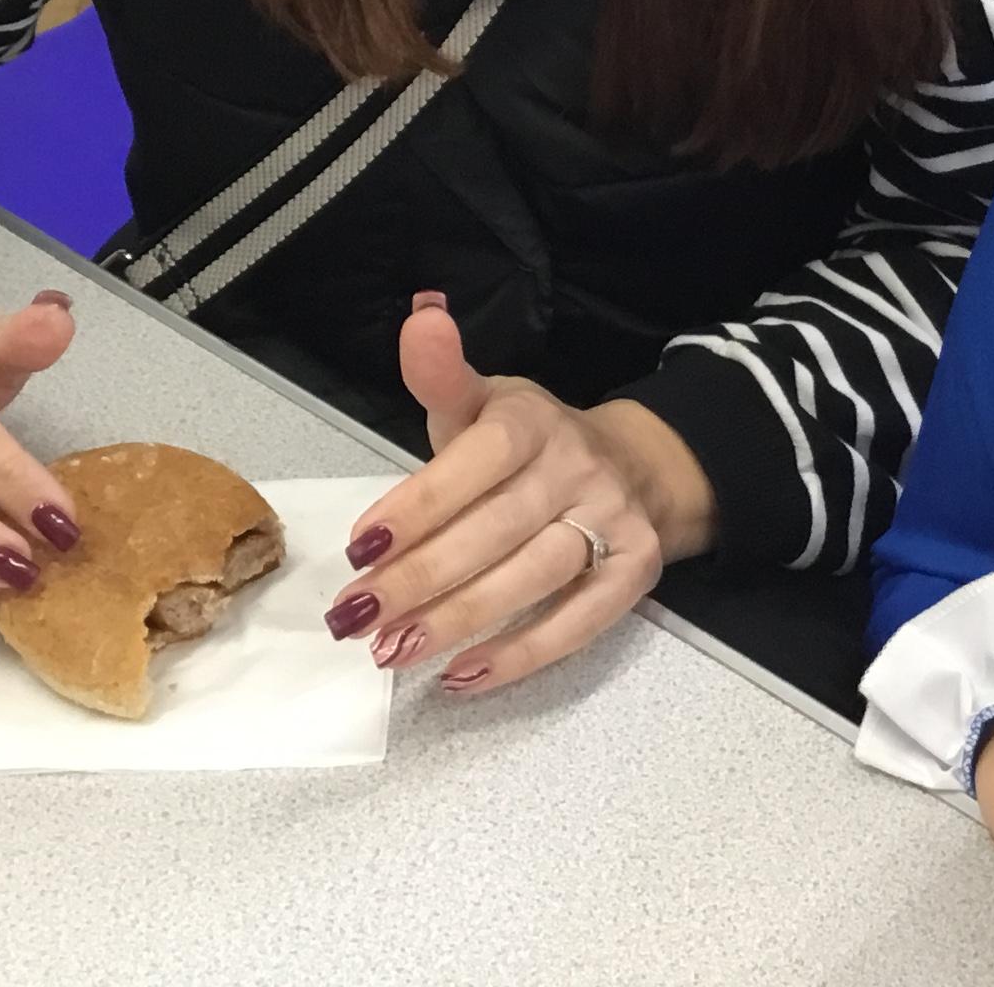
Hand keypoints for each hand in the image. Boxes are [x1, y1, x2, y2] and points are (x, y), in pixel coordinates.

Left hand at [329, 292, 702, 691]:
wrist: (637, 466)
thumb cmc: (533, 443)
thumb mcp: (485, 400)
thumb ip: (441, 374)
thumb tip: (422, 316)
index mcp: (532, 421)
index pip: (475, 462)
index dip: (417, 508)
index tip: (358, 550)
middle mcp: (578, 467)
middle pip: (495, 530)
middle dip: (419, 579)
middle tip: (357, 618)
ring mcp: (612, 522)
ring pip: (532, 578)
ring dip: (458, 621)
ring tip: (393, 651)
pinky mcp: (635, 573)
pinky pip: (578, 624)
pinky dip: (520, 656)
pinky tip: (461, 677)